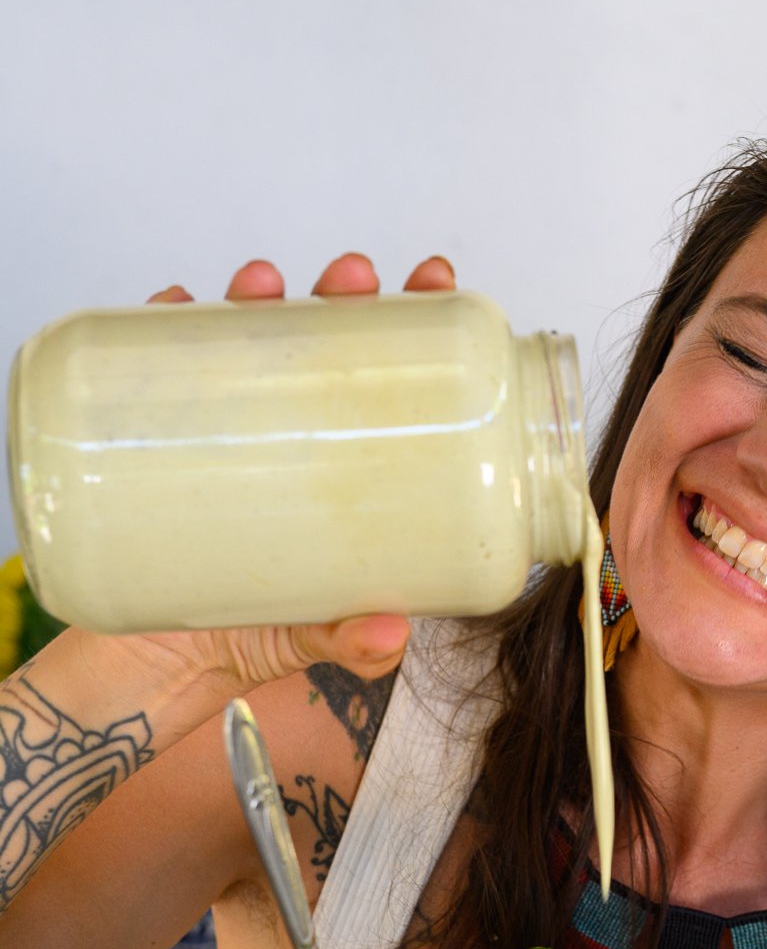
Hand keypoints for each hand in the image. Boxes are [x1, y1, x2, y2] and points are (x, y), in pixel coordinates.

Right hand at [140, 252, 457, 692]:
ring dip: (256, 298)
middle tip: (350, 280)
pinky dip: (159, 328)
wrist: (148, 668)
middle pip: (325, 345)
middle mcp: (292, 439)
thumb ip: (346, 642)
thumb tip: (388, 635)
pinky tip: (170, 308)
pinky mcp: (152, 441)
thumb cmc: (247, 642)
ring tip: (262, 285)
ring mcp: (226, 433)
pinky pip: (151, 369)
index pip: (392, 384)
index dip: (418, 328)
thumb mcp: (307, 641)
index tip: (436, 284)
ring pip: (245, 342)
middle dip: (342, 297)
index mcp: (346, 473)